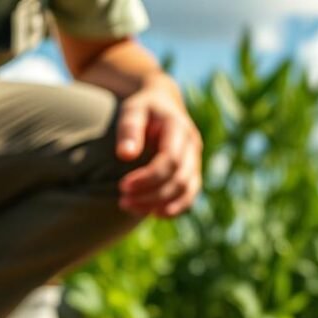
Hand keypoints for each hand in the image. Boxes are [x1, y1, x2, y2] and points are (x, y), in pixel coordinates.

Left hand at [115, 74, 201, 217]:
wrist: (162, 104)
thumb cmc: (143, 108)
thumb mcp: (132, 110)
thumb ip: (129, 129)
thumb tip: (125, 155)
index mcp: (179, 128)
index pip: (170, 161)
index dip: (148, 178)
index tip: (123, 186)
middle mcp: (192, 146)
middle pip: (179, 180)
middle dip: (151, 195)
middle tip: (122, 201)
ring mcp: (196, 161)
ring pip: (186, 191)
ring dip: (160, 204)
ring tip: (130, 207)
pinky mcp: (193, 173)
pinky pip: (189, 196)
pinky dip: (174, 208)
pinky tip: (152, 213)